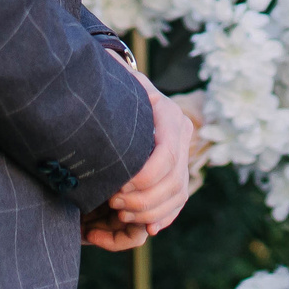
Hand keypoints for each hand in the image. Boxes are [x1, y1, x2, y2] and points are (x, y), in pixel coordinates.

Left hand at [87, 77, 193, 249]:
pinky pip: (178, 202)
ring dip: (151, 211)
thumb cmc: (115, 92)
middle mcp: (183, 136)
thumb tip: (104, 60)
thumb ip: (112, 75)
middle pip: (174, 180)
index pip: (167, 155)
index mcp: (169, 116)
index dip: (144, 177)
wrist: (128, 100)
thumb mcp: (115, 83)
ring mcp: (184, 156)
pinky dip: (164, 217)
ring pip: (178, 195)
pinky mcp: (179, 174)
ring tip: (120, 213)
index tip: (115, 187)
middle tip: (113, 203)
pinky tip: (148, 227)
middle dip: (144, 199)